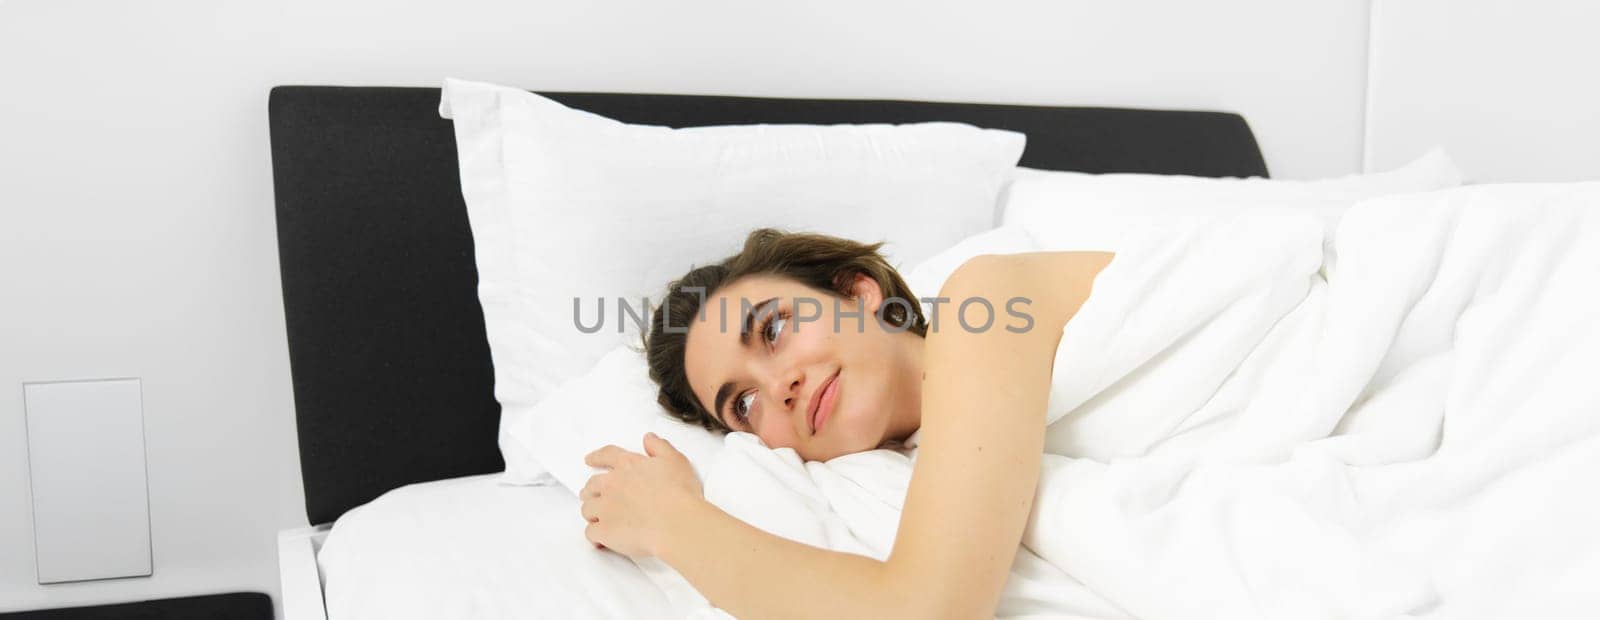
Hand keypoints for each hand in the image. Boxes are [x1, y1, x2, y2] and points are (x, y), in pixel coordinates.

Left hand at [580, 432, 703, 558]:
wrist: (676, 523)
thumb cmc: (679, 494)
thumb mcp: (675, 460)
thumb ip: (659, 447)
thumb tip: (648, 439)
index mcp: (628, 466)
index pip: (607, 455)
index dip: (597, 457)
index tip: (589, 460)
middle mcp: (612, 484)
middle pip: (592, 485)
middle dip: (591, 490)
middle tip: (592, 495)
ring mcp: (605, 508)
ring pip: (587, 509)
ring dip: (592, 513)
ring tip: (598, 519)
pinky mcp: (604, 531)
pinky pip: (591, 533)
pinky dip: (595, 536)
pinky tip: (600, 541)